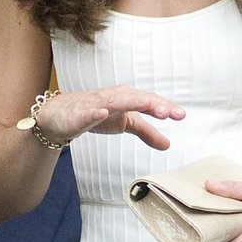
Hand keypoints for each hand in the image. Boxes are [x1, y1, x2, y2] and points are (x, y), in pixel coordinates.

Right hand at [33, 86, 185, 150]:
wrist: (60, 116)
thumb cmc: (95, 114)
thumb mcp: (125, 123)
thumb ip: (147, 132)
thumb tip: (168, 144)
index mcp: (127, 98)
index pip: (149, 101)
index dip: (165, 107)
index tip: (181, 115)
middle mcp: (114, 97)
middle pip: (137, 98)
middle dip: (153, 104)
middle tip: (169, 112)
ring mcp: (97, 104)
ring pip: (116, 101)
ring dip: (131, 102)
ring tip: (147, 105)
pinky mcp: (80, 113)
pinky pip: (89, 112)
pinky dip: (96, 111)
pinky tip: (103, 113)